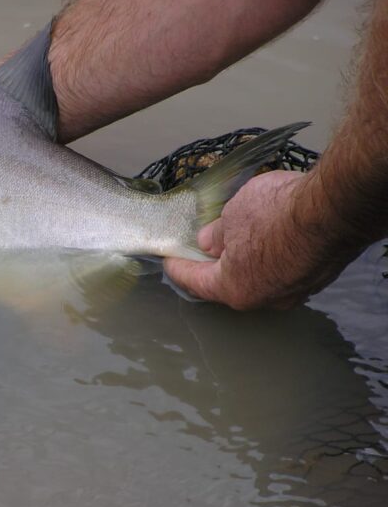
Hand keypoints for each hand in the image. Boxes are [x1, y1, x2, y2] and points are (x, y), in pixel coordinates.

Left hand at [163, 170, 348, 309]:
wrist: (336, 208)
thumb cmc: (279, 211)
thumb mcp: (234, 214)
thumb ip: (217, 233)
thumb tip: (209, 242)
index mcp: (234, 288)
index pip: (195, 282)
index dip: (178, 268)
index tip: (169, 260)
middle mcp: (264, 298)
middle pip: (229, 284)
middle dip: (213, 265)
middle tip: (200, 250)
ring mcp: (294, 292)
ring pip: (259, 277)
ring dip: (246, 260)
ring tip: (236, 238)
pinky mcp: (316, 278)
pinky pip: (284, 270)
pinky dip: (271, 257)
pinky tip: (269, 237)